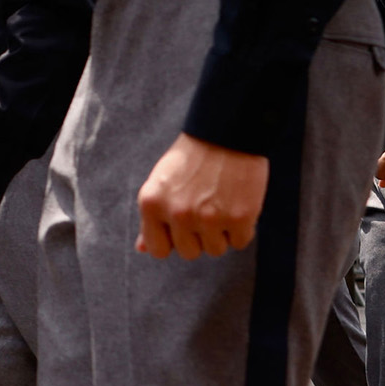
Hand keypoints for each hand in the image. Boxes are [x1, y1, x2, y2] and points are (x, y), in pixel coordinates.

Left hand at [137, 135, 268, 258]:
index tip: (182, 228)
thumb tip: (142, 248)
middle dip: (198, 238)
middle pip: (189, 253)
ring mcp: (209, 218)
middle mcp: (178, 214)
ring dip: (221, 233)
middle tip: (206, 210)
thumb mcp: (161, 181)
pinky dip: (242, 228)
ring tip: (222, 203)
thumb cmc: (194, 156)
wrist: (228, 132)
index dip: (172, 241)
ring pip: (216, 249)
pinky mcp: (238, 218)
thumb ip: (152, 217)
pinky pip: (240, 242)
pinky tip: (238, 204)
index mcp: (152, 204)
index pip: (158, 249)